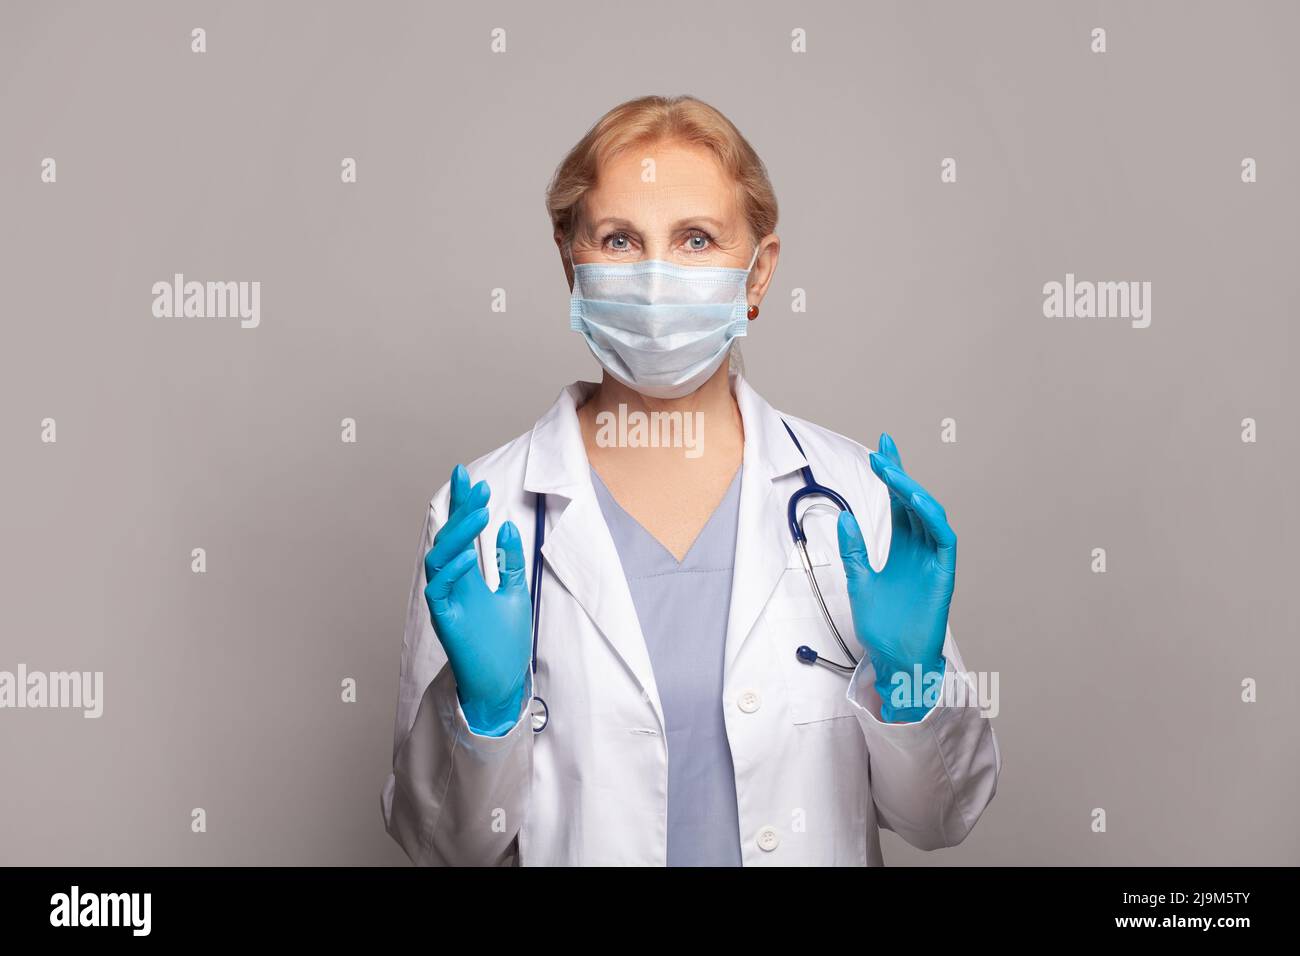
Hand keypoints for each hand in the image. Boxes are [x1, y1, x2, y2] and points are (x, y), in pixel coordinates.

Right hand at [424, 464, 532, 735]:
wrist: (502, 683)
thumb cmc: (504, 643)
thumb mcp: (515, 594)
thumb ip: (508, 563)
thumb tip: (507, 527)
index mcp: (468, 576)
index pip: (461, 533)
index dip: (460, 504)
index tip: (464, 475)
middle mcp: (452, 584)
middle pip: (448, 539)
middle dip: (460, 511)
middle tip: (477, 486)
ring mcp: (446, 601)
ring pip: (438, 559)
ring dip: (458, 534)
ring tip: (479, 514)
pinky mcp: (444, 620)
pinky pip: (438, 590)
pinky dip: (451, 571)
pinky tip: (469, 556)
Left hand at [837, 433, 954, 722]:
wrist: (895, 659)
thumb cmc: (881, 625)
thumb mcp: (858, 581)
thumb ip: (854, 550)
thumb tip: (845, 516)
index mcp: (901, 547)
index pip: (897, 503)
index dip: (891, 476)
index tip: (880, 449)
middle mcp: (919, 549)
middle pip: (913, 502)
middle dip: (900, 474)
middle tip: (883, 450)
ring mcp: (933, 560)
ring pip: (930, 515)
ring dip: (913, 491)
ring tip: (893, 473)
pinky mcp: (944, 574)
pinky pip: (943, 540)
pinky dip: (932, 519)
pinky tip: (918, 502)